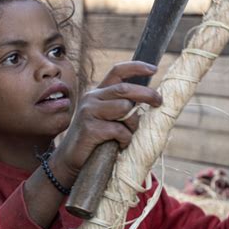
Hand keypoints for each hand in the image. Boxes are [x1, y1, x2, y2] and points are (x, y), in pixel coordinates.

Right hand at [51, 61, 161, 180]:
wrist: (69, 161)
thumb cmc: (94, 142)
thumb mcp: (106, 119)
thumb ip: (120, 108)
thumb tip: (148, 101)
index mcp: (97, 94)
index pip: (117, 72)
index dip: (136, 68)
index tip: (154, 69)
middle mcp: (91, 98)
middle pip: (125, 89)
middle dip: (147, 94)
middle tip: (159, 101)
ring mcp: (89, 112)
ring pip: (125, 109)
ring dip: (133, 124)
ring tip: (126, 136)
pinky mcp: (90, 128)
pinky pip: (119, 130)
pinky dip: (125, 140)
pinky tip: (119, 147)